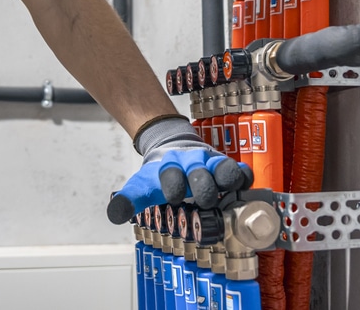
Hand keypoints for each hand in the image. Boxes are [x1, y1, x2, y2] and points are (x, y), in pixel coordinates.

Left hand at [106, 117, 251, 223]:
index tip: (172, 197)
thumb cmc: (159, 174)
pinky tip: (242, 188)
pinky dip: (244, 178)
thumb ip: (129, 198)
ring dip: (226, 180)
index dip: (173, 186)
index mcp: (169, 169)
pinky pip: (241, 170)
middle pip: (201, 174)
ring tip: (226, 191)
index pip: (171, 176)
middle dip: (203, 188)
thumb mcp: (142, 184)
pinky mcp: (227, 167)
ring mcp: (211, 165)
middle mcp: (191, 164)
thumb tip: (114, 214)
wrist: (172, 146)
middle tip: (203, 199)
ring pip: (224, 169)